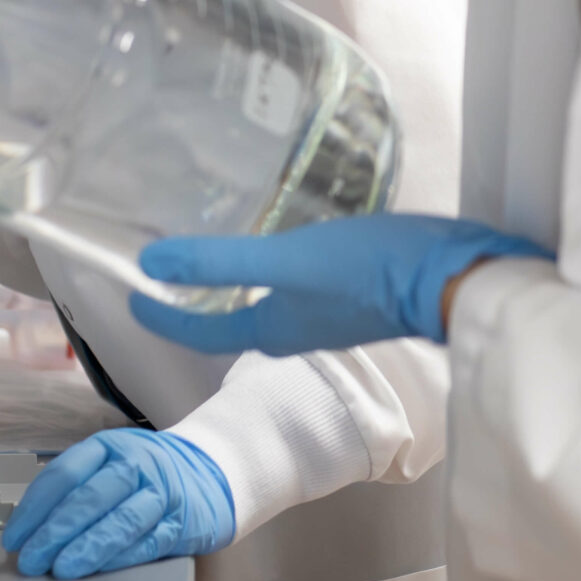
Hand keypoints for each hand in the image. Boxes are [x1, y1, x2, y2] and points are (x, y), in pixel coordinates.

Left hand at [1, 428, 234, 577]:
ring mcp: (162, 492)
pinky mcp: (181, 522)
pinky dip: (121, 558)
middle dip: (56, 531)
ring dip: (88, 547)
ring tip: (61, 569)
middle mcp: (137, 464)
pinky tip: (99, 571)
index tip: (14, 539)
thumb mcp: (112, 465)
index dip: (34, 508)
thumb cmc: (148, 475)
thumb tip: (30, 531)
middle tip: (31, 560)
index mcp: (109, 447)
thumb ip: (76, 490)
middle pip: (90, 497)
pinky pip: (148, 542)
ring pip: (121, 520)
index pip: (64, 474)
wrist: (212, 473)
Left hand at [128, 214, 552, 353]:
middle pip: (231, 325)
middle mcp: (297, 331)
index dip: (164, 318)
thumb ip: (220, 260)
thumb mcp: (287, 258)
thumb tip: (150, 263)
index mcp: (274, 330)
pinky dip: (272, 276)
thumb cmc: (367, 271)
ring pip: (264, 308)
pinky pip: (297, 290)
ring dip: (233, 291)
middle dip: (196, 307)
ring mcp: (329, 316)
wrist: (449, 277)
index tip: (132, 300)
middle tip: (167, 279)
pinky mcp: (356, 295)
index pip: (203, 332)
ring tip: (216, 260)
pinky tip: (284, 248)